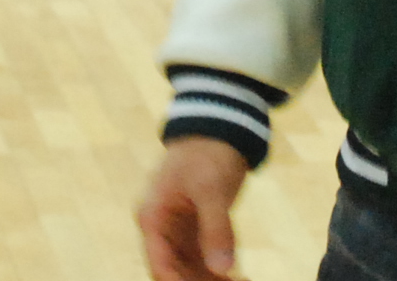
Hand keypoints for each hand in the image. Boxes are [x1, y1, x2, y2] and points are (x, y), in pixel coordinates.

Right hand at [138, 136, 251, 280]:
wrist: (216, 130)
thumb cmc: (206, 154)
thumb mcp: (211, 190)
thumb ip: (216, 229)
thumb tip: (222, 269)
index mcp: (153, 218)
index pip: (161, 266)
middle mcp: (161, 230)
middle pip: (175, 273)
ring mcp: (178, 232)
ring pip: (191, 272)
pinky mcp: (196, 232)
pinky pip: (205, 262)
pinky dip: (220, 274)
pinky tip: (243, 278)